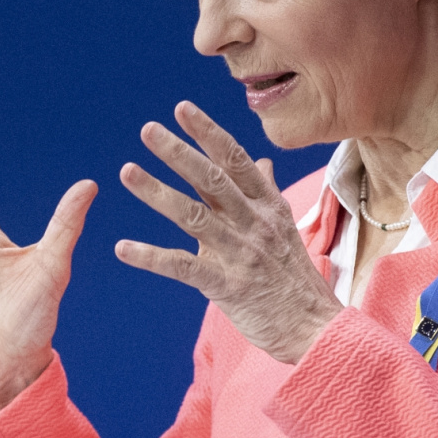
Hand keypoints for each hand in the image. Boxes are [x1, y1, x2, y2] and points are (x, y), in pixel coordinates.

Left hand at [116, 101, 341, 364]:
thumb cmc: (294, 277)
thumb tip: (260, 161)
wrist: (315, 329)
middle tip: (147, 130)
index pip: (235, 160)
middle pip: (211, 179)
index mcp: (267, 205)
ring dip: (157, 192)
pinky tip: (122, 248)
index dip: (208, 133)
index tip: (182, 109)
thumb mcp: (285, 226)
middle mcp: (253, 223)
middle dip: (178, 152)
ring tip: (127, 171)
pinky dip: (151, 257)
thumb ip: (265, 192)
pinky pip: (182, 267)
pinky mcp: (226, 286)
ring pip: (193, 215)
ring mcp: (240, 253)